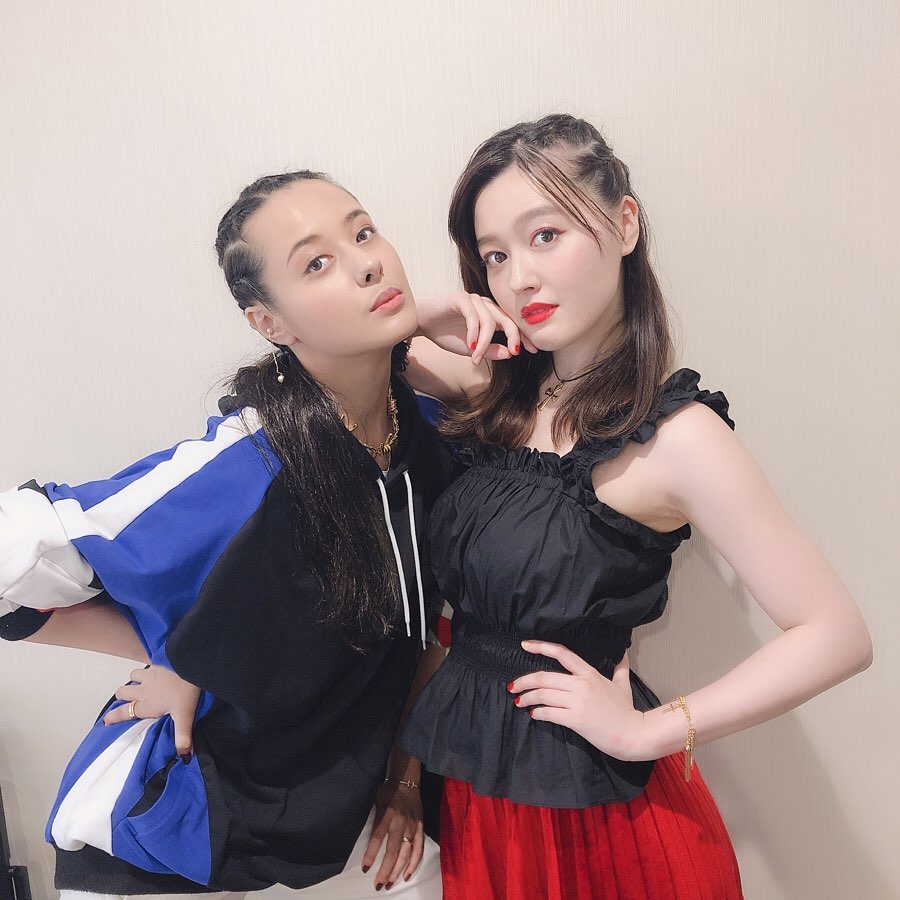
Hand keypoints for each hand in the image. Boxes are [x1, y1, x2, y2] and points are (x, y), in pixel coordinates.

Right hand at [103, 664, 200, 758]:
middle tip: (128, 700)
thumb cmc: (186, 692)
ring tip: (141, 684)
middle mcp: (143, 690)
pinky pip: (145, 665)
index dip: (112, 717)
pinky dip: (146, 669)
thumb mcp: (185, 718)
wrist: (191, 667)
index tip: (106, 721)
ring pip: (132, 676)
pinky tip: (155, 671)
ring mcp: (148, 675)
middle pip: (122, 692)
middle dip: (122, 696)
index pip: (122, 713)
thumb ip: (182, 737)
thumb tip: (184, 755)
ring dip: (134, 680)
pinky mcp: (157, 663)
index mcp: (146, 706)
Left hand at [361, 781, 423, 889]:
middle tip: (378, 884)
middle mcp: (401, 822)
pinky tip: (407, 875)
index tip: (365, 868)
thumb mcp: (376, 802)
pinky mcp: (420, 828)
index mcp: (387, 814)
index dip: (371, 854)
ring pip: (406, 853)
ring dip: (398, 871)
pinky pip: (419, 849)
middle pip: (393, 850)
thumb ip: (374, 820)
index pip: (377, 837)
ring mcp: (412, 826)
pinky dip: (414, 863)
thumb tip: (367, 841)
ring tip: (390, 883)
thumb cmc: (388, 791)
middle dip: (385, 870)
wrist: (407, 781)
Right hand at [415, 292, 536, 364]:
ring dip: (485, 341)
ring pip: (489, 320)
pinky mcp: (460, 298)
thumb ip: (490, 350)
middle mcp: (484, 306)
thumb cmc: (445, 333)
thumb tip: (510, 353)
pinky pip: (473, 315)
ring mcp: (473, 300)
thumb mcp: (471, 348)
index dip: (523, 337)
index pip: (512, 324)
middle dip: (514, 336)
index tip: (534, 351)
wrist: (422, 324)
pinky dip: (474, 332)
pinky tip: (470, 344)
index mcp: (490, 316)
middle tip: (515, 352)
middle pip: (506, 319)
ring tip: (476, 356)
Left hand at [510, 643, 649, 760]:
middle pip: (544, 677)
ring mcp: (578, 701)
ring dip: (527, 697)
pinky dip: (538, 713)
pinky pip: (550, 713)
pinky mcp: (576, 719)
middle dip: (524, 681)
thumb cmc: (626, 710)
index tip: (524, 645)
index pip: (562, 653)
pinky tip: (534, 714)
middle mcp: (581, 684)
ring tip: (519, 701)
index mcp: (589, 673)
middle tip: (512, 686)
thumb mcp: (622, 685)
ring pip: (544, 694)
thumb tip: (623, 653)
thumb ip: (620, 668)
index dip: (540, 647)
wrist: (634, 734)